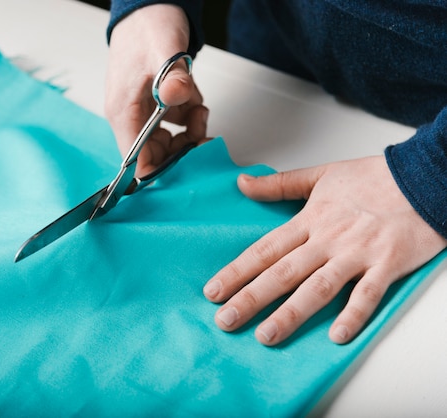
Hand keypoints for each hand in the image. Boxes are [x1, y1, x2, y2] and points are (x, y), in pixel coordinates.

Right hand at [106, 4, 208, 175]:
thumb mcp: (165, 49)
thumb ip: (173, 76)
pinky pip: (174, 124)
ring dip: (189, 132)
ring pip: (167, 141)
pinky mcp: (154, 104)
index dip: (163, 170)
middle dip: (183, 150)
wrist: (149, 7)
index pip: (137, 162)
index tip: (189, 162)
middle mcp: (129, 117)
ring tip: (199, 110)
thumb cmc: (148, 27)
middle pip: (156, 156)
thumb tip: (176, 95)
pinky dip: (188, 117)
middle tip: (204, 135)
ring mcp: (142, 111)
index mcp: (123, 113)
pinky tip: (193, 100)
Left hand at [203, 156, 446, 344]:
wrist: (424, 176)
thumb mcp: (320, 175)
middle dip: (251, 298)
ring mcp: (357, 254)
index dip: (237, 271)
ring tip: (266, 335)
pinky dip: (354, 314)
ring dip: (291, 313)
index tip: (213, 291)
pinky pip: (368, 294)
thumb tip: (242, 182)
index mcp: (310, 219)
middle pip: (283, 272)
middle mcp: (328, 239)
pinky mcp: (387, 264)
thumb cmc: (373, 177)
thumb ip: (279, 184)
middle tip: (225, 321)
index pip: (265, 249)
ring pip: (318, 288)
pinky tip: (337, 336)